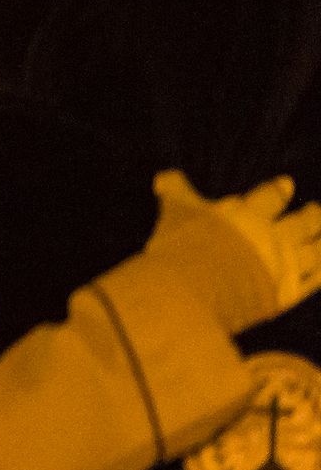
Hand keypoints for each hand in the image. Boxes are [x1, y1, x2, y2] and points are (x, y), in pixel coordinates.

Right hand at [146, 171, 320, 334]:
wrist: (195, 288)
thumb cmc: (184, 246)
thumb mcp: (176, 213)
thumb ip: (177, 192)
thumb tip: (164, 175)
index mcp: (248, 215)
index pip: (269, 197)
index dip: (279, 190)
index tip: (287, 184)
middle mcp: (273, 238)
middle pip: (301, 223)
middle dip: (312, 216)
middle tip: (317, 210)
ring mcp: (284, 266)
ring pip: (316, 250)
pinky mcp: (288, 294)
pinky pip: (316, 282)